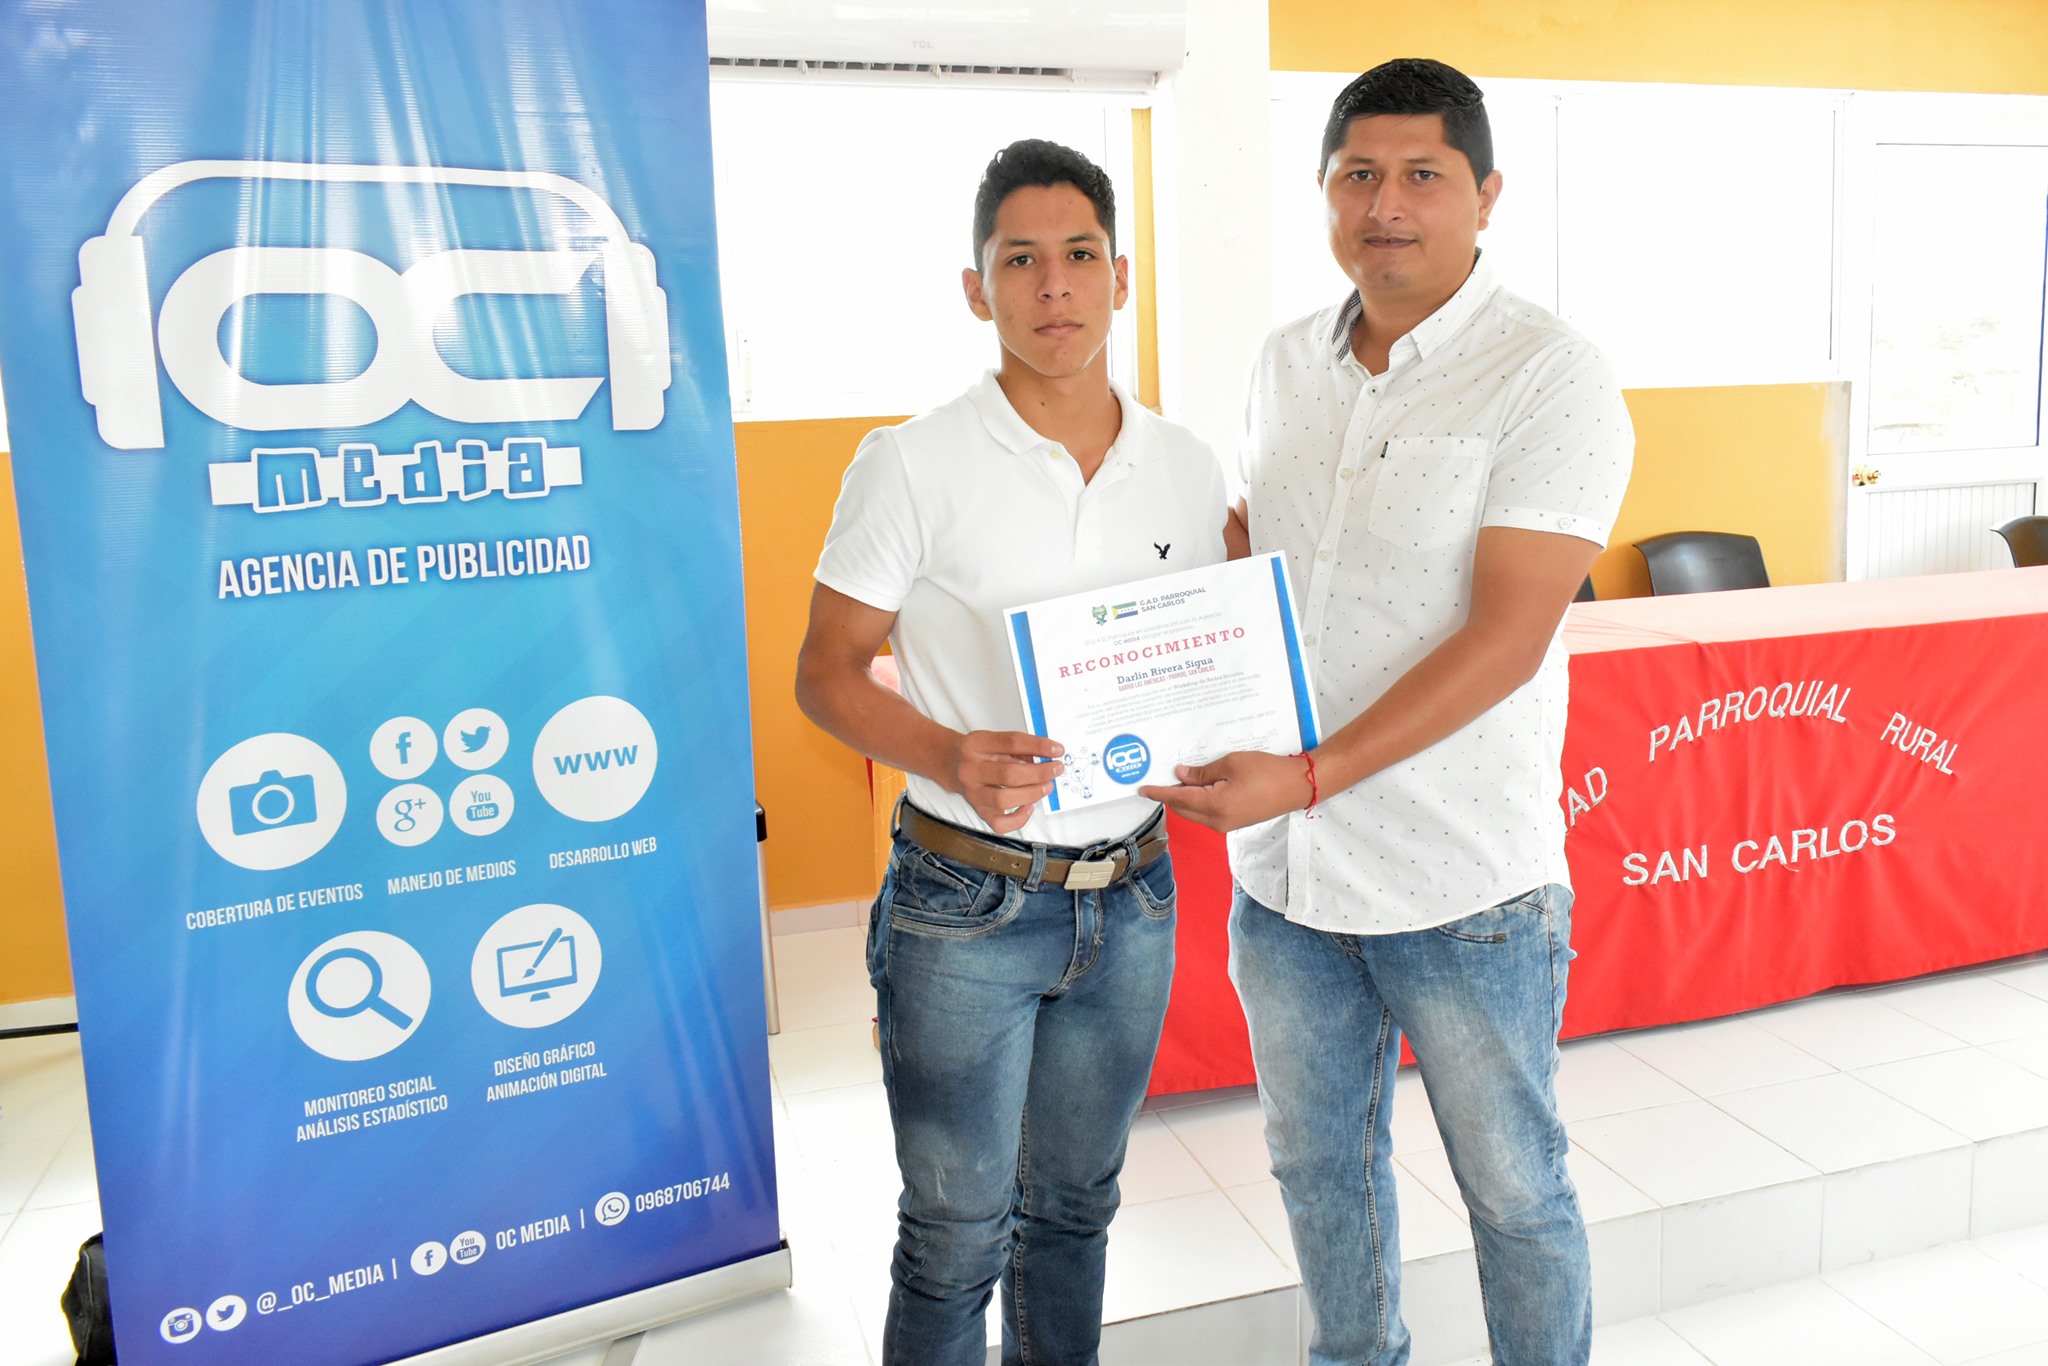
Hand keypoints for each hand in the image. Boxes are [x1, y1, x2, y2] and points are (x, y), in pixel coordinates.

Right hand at [948, 730, 1063, 834]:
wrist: (950, 764)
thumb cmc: (977, 752)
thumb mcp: (993, 739)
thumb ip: (1018, 747)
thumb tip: (1046, 757)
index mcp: (977, 745)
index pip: (1012, 743)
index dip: (1038, 746)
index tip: (1057, 750)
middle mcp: (972, 770)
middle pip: (1009, 774)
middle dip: (1039, 773)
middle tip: (1057, 769)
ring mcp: (973, 793)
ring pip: (1004, 799)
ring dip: (1032, 794)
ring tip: (1047, 786)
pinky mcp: (978, 810)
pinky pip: (999, 824)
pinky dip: (1018, 819)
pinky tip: (1029, 807)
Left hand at [1140, 750, 1310, 832]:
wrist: (1297, 786)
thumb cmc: (1267, 772)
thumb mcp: (1230, 764)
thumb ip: (1202, 773)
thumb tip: (1181, 776)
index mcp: (1214, 806)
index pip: (1178, 799)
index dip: (1158, 793)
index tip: (1142, 789)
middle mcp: (1217, 820)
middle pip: (1184, 809)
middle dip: (1170, 795)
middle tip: (1160, 778)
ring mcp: (1226, 824)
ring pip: (1195, 812)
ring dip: (1185, 798)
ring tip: (1181, 778)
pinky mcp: (1234, 821)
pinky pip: (1208, 813)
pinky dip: (1199, 801)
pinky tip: (1199, 785)